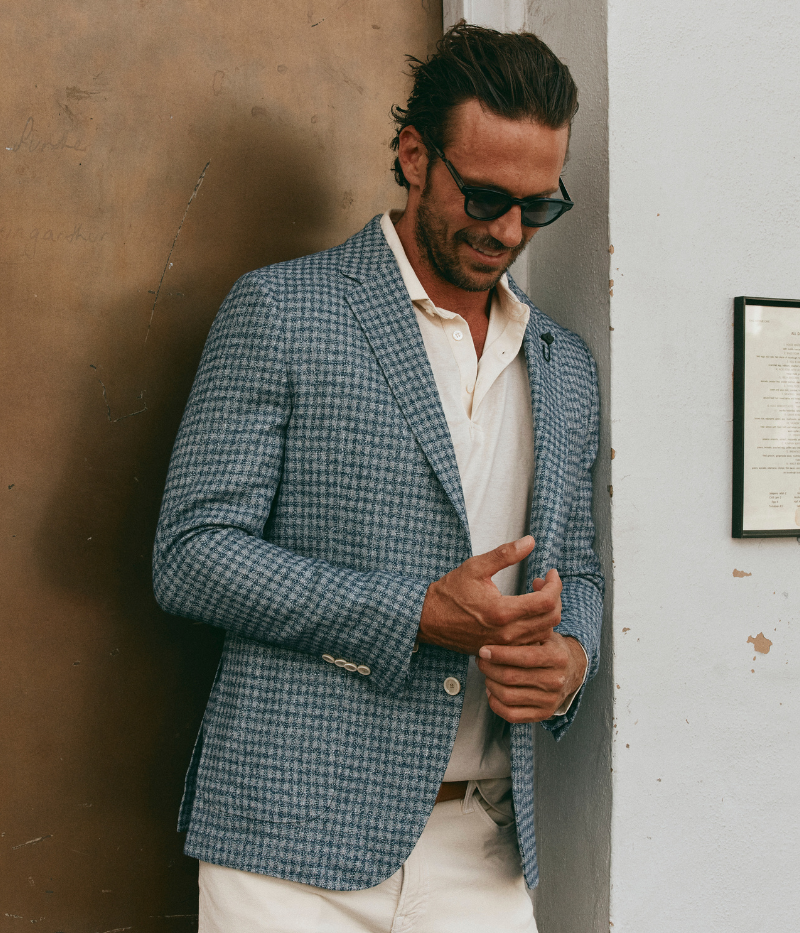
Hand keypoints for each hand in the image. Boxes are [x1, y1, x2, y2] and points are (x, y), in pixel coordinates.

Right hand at [418, 536, 561, 655]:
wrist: (429, 619)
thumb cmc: (450, 592)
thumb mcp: (475, 567)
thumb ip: (505, 554)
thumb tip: (530, 541)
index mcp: (502, 611)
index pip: (547, 601)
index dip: (555, 585)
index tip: (551, 574)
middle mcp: (506, 633)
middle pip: (551, 619)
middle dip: (554, 597)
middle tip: (543, 583)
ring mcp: (504, 645)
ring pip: (544, 633)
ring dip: (546, 613)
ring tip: (535, 596)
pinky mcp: (501, 651)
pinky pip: (531, 643)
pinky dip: (537, 628)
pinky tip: (527, 614)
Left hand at [476, 633, 586, 723]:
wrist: (571, 672)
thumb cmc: (550, 649)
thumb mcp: (543, 636)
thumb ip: (524, 636)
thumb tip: (493, 636)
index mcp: (557, 657)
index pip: (524, 657)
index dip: (499, 654)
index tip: (483, 650)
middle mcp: (556, 681)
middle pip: (511, 677)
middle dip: (489, 668)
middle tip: (480, 660)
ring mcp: (550, 701)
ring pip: (508, 696)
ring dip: (490, 684)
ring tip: (487, 674)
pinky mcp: (543, 715)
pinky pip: (511, 715)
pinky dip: (495, 703)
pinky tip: (492, 691)